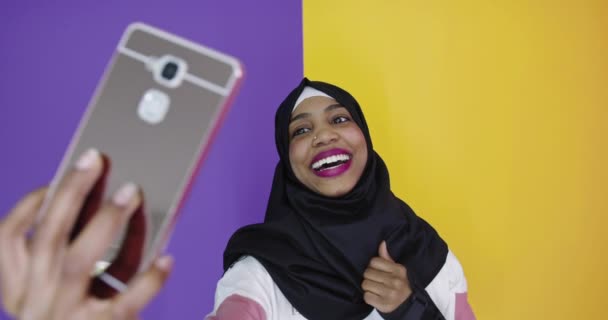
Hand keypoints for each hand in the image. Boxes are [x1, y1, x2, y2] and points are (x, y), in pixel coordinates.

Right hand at [0, 149, 171, 319]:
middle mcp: (37, 297)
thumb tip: (102, 205)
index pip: (7, 238)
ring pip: (80, 259)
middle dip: (72, 192)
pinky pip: (125, 302)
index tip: (55, 179)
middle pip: (49, 235)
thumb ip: (66, 250)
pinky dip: (148, 279)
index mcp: (19, 287)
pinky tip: (166, 259)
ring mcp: (67, 312)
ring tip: (131, 192)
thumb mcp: (50, 289)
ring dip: (106, 221)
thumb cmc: (69, 316)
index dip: (29, 205)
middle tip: (97, 160)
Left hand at [362, 241, 411, 312]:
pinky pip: (366, 296)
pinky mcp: (384, 304)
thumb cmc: (401, 285)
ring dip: (368, 287)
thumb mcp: (397, 270)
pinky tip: (376, 296)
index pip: (374, 261)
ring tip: (375, 289)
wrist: (409, 305)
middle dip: (369, 277)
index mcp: (398, 270)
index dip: (372, 266)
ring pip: (365, 284)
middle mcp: (394, 281)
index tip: (376, 271)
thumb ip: (387, 258)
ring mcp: (389, 293)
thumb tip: (382, 243)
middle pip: (367, 273)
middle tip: (376, 281)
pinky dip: (369, 297)